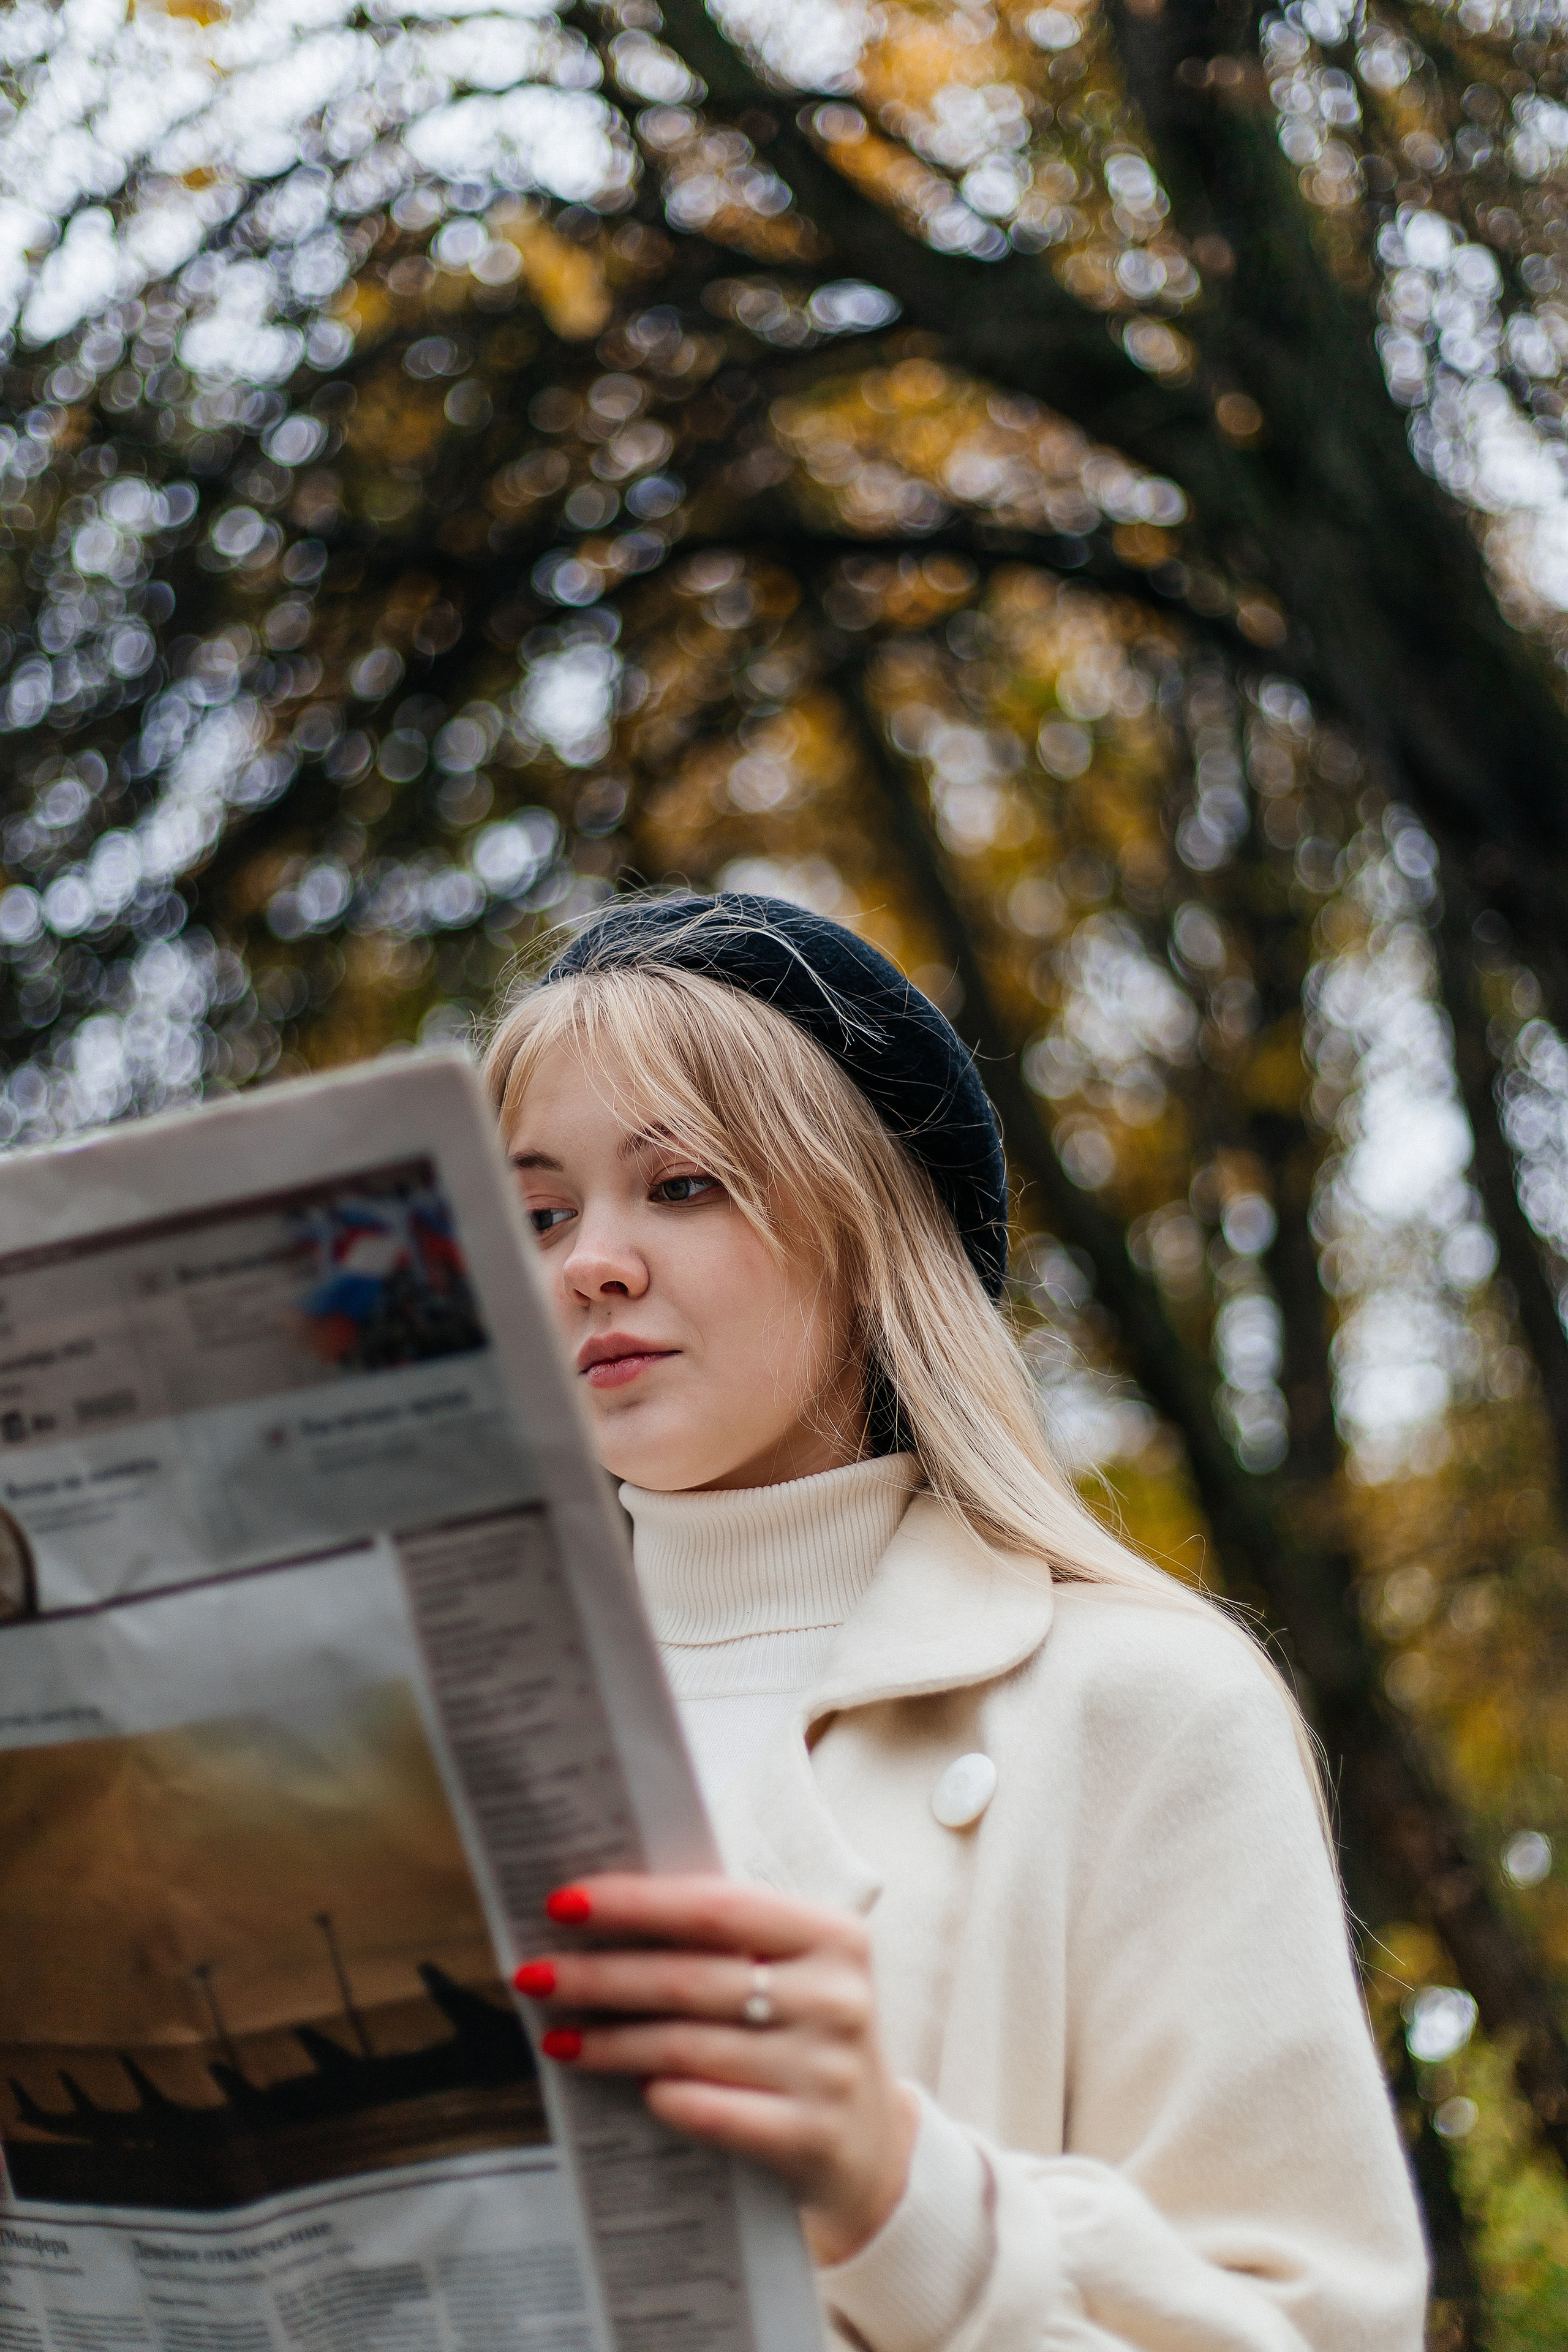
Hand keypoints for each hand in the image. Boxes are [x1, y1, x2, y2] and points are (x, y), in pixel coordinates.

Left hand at [515, 1872, 918, 2264]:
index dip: (635, 1903)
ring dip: (608, 2041)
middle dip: (599, 1976)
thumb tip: (606, 1912)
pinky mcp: (809, 2138)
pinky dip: (659, 2096)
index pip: (716, 1907)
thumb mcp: (793, 1974)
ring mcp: (827, 2072)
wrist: (871, 2148)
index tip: (563, 1903)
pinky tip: (625, 2087)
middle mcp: (837, 1998)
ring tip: (556, 2035)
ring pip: (686, 2048)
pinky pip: (709, 2111)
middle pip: (689, 1980)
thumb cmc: (806, 2036)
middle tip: (532, 1974)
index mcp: (833, 1935)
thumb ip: (726, 1941)